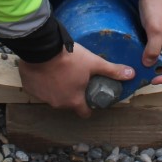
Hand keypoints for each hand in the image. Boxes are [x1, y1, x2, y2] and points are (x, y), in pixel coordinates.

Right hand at [18, 44, 133, 117]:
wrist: (41, 48)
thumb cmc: (69, 58)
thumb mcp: (93, 63)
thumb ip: (112, 71)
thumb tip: (132, 74)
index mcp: (74, 100)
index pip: (84, 112)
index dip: (88, 105)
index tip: (89, 95)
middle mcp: (58, 104)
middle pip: (68, 103)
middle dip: (71, 93)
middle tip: (74, 78)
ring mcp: (43, 97)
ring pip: (52, 96)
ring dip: (56, 87)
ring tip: (59, 72)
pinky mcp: (30, 89)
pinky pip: (38, 89)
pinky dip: (42, 82)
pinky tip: (45, 70)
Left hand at [138, 0, 161, 84]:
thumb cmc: (156, 5)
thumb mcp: (154, 29)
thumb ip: (153, 48)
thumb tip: (148, 65)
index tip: (152, 79)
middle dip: (159, 71)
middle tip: (143, 73)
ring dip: (153, 62)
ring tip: (138, 63)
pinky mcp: (158, 28)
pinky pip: (156, 45)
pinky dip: (148, 51)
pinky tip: (137, 49)